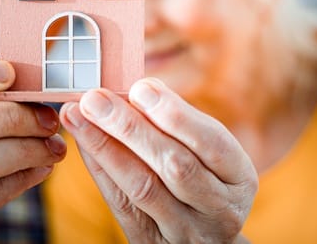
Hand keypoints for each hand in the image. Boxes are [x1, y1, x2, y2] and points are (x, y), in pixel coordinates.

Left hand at [60, 77, 257, 243]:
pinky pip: (120, 203)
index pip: (212, 144)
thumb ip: (179, 124)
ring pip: (143, 187)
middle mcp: (218, 210)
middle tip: (95, 98)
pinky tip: (81, 140)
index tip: (141, 88)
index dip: (176, 115)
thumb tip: (137, 89)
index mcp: (238, 178)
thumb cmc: (203, 178)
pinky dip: (99, 167)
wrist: (203, 239)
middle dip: (130, 128)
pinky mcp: (150, 241)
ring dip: (105, 146)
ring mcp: (185, 231)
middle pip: (175, 166)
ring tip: (77, 114)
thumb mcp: (208, 154)